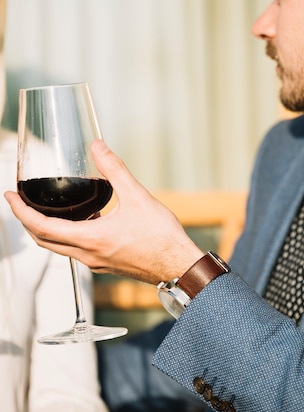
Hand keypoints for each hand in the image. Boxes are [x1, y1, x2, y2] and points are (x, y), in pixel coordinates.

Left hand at [5, 140, 202, 283]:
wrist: (178, 265)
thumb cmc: (161, 236)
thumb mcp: (137, 196)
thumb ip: (114, 169)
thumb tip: (98, 146)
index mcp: (90, 238)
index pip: (41, 227)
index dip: (20, 211)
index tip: (9, 196)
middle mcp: (87, 254)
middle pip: (43, 240)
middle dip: (26, 220)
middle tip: (18, 202)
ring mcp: (95, 262)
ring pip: (58, 247)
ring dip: (44, 229)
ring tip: (44, 208)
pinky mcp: (104, 264)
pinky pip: (75, 250)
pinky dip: (66, 235)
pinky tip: (83, 219)